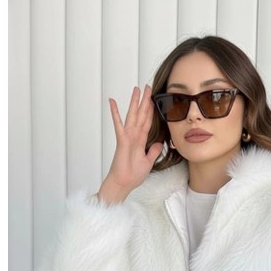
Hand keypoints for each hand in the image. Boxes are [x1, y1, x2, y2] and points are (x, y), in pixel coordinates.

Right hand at [98, 85, 163, 202]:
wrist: (124, 183)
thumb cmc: (133, 174)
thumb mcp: (148, 161)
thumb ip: (153, 151)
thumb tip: (158, 142)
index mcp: (140, 140)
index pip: (148, 122)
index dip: (151, 110)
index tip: (154, 100)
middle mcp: (134, 136)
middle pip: (141, 114)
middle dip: (145, 101)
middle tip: (148, 87)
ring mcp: (127, 136)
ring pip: (132, 115)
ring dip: (134, 102)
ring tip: (136, 89)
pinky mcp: (122, 140)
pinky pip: (119, 124)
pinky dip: (115, 113)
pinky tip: (112, 101)